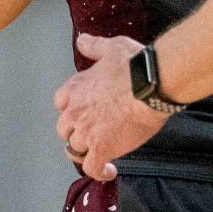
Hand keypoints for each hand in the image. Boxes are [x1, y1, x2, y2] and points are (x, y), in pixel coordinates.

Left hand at [54, 34, 168, 180]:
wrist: (151, 83)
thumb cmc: (135, 64)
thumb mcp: (112, 47)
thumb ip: (94, 46)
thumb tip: (81, 40)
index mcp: (76, 88)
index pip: (60, 102)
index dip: (71, 106)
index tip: (84, 108)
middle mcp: (75, 112)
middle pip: (64, 128)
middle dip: (76, 130)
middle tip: (94, 130)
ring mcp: (86, 132)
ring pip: (75, 149)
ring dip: (86, 150)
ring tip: (100, 152)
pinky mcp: (101, 149)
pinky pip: (92, 168)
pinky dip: (99, 171)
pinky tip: (110, 171)